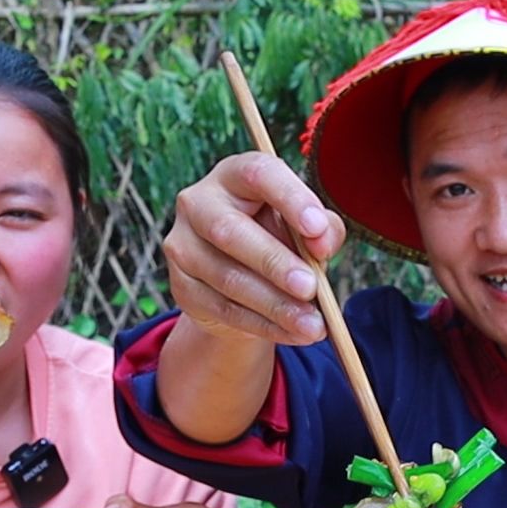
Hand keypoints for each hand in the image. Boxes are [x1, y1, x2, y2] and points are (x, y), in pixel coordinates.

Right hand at [163, 152, 346, 345]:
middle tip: (311, 288)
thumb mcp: (305, 227)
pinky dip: (265, 325)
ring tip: (313, 325)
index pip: (259, 174)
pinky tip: (295, 333)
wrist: (239, 279)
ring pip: (228, 278)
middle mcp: (199, 203)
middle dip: (274, 262)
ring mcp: (184, 246)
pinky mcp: (183, 287)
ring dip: (275, 305)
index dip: (290, 198)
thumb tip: (322, 242)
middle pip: (230, 230)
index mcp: (234, 175)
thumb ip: (323, 228)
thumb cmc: (278, 238)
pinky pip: (224, 310)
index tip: (317, 227)